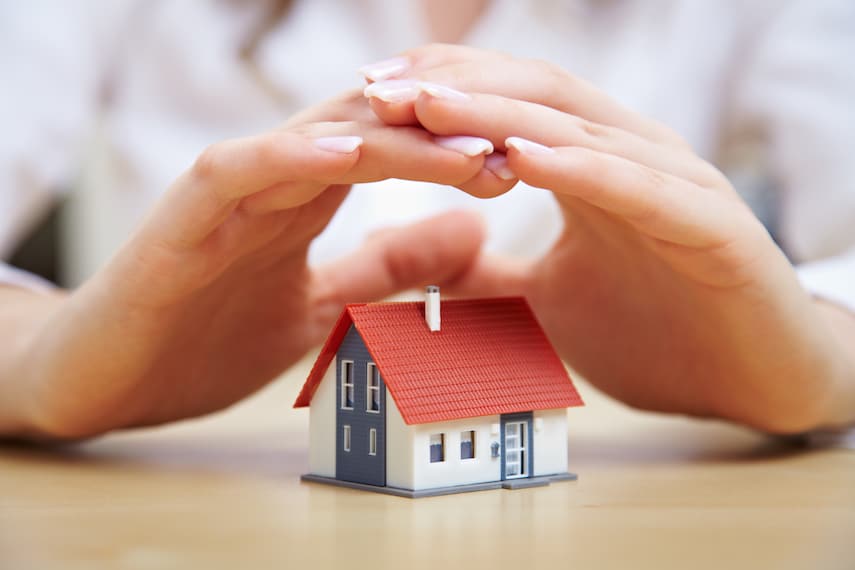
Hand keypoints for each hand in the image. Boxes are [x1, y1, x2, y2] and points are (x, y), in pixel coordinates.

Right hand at [3, 88, 511, 438]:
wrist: (104, 379)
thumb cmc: (204, 338)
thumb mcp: (324, 306)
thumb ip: (388, 267)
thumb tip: (473, 232)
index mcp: (305, 199)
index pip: (393, 156)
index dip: (457, 155)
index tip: (525, 167)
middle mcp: (271, 183)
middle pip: (368, 135)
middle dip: (442, 137)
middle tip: (516, 144)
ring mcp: (225, 196)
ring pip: (314, 141)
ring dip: (390, 138)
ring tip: (460, 141)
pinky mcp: (179, 221)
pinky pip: (236, 171)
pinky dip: (289, 156)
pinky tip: (347, 153)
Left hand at [364, 45, 854, 431]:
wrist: (752, 381)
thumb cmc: (654, 331)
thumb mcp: (543, 302)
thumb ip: (485, 277)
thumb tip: (419, 264)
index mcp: (594, 167)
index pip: (511, 106)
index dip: (443, 92)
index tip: (369, 96)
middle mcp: (633, 157)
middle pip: (536, 97)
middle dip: (455, 89)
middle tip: (377, 88)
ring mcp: (674, 185)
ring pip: (580, 131)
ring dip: (499, 116)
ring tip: (427, 106)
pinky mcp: (712, 226)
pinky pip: (637, 187)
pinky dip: (579, 168)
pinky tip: (522, 157)